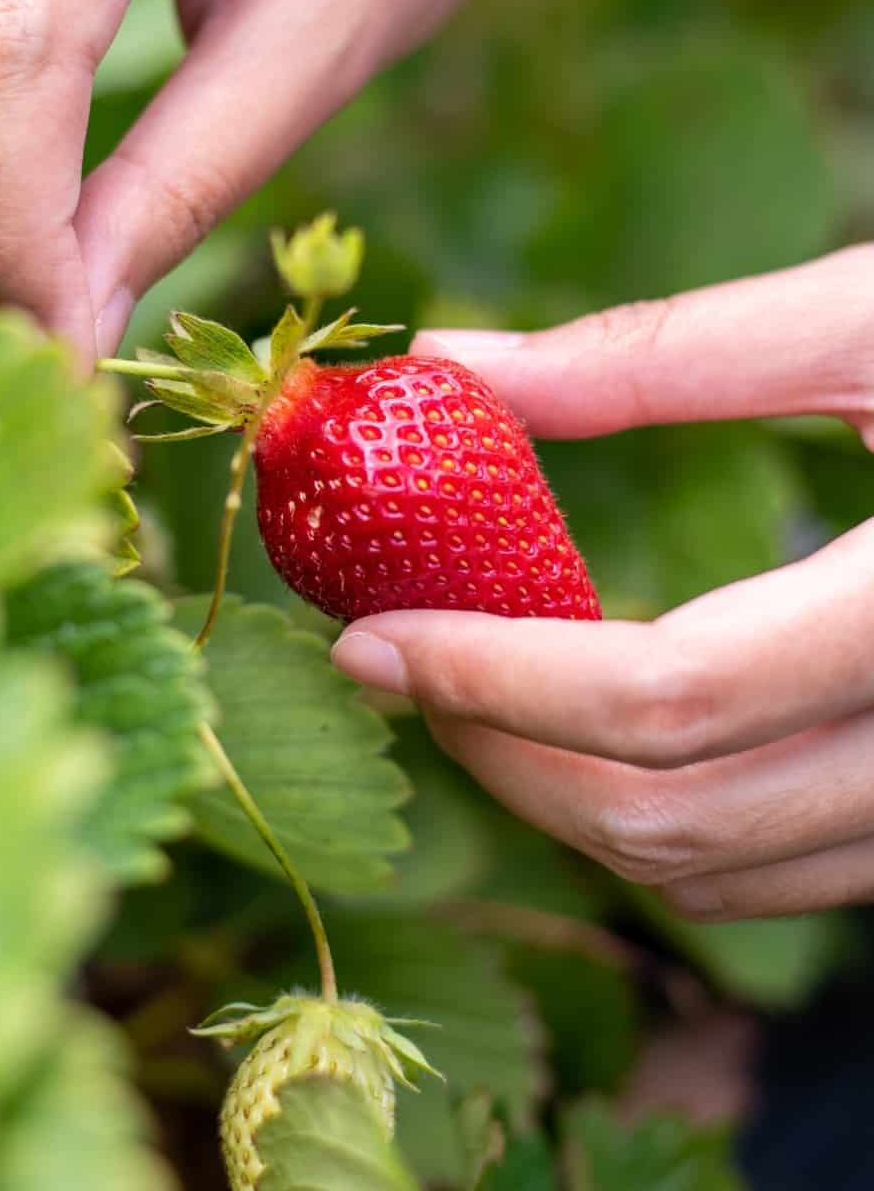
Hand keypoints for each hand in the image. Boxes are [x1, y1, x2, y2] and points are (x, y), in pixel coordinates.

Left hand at [332, 245, 873, 920]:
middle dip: (500, 751)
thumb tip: (453, 362)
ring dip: (560, 797)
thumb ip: (662, 352)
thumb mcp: (873, 317)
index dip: (492, 675)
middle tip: (394, 658)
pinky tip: (590, 725)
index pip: (667, 700)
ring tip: (470, 689)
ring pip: (714, 874)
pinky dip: (652, 819)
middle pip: (670, 818)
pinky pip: (773, 870)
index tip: (367, 633)